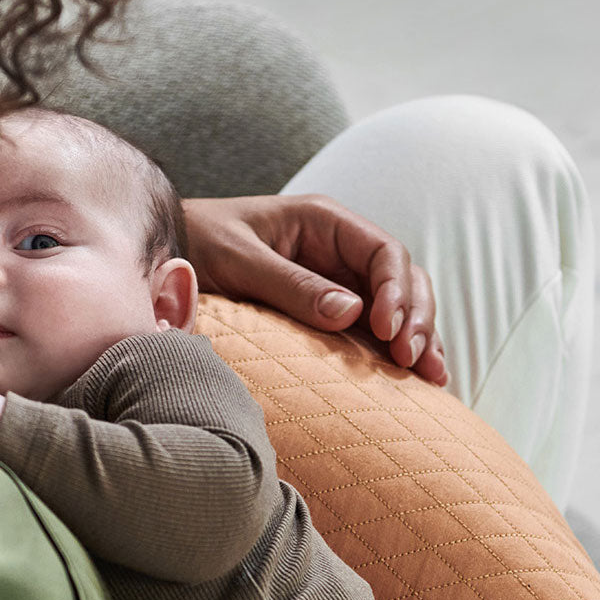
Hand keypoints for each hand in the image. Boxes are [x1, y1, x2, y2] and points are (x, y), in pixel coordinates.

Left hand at [182, 195, 447, 385]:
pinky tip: (417, 378)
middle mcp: (339, 248)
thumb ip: (291, 285)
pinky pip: (374, 327)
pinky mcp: (329, 308)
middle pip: (402, 279)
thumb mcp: (239, 260)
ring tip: (433, 377)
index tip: (389, 330)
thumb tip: (352, 314)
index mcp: (323, 221)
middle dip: (417, 318)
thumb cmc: (198, 244)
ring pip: (397, 305)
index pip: (383, 251)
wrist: (165, 255)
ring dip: (419, 338)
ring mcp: (338, 278)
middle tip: (415, 362)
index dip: (397, 290)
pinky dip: (396, 350)